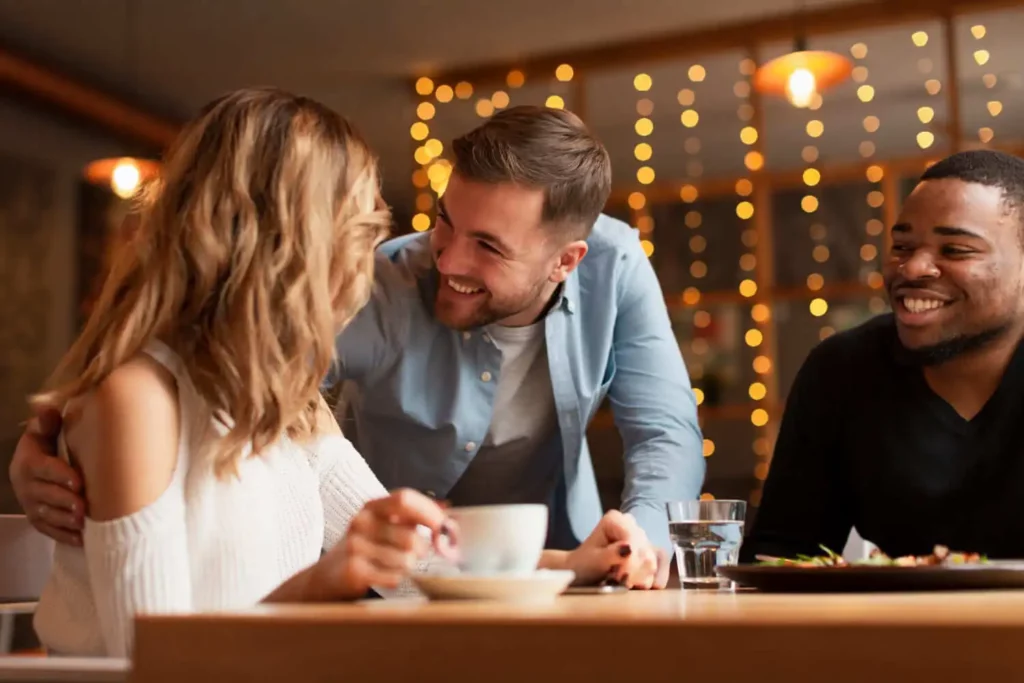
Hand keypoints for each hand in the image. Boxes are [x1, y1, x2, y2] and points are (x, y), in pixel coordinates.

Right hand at [9, 407, 83, 544]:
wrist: (39, 463)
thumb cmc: (50, 443)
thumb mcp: (47, 430)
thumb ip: (49, 421)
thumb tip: (46, 406)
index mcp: (28, 461)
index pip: (42, 469)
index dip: (59, 475)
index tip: (78, 481)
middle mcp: (25, 485)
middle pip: (44, 495)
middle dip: (64, 501)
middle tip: (84, 507)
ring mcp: (31, 504)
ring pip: (46, 515)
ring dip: (65, 520)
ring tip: (83, 523)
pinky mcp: (37, 519)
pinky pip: (48, 530)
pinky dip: (64, 536)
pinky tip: (81, 539)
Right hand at [306, 489, 455, 600]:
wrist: (326, 576)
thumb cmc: (365, 548)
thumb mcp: (385, 525)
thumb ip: (415, 516)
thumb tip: (447, 507)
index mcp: (373, 506)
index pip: (405, 499)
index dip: (429, 512)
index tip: (444, 528)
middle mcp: (361, 522)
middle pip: (411, 536)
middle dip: (423, 550)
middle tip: (418, 555)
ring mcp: (355, 546)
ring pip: (407, 560)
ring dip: (410, 567)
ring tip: (397, 566)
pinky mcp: (353, 570)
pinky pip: (394, 577)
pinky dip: (398, 579)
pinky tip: (387, 576)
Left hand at [565, 510, 669, 589]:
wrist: (583, 573)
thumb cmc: (584, 564)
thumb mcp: (593, 560)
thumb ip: (610, 554)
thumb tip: (629, 549)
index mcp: (615, 520)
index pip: (633, 537)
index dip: (630, 559)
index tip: (619, 576)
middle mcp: (632, 525)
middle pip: (645, 550)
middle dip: (634, 570)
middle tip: (619, 580)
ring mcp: (642, 538)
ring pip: (654, 559)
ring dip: (641, 577)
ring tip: (625, 582)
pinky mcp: (650, 553)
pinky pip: (661, 565)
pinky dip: (654, 578)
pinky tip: (645, 586)